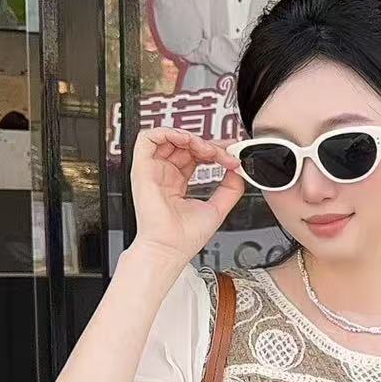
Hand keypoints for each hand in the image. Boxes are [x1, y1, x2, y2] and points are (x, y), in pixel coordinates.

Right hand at [129, 127, 244, 263]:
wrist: (170, 249)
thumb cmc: (185, 237)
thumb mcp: (217, 208)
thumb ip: (230, 189)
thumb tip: (237, 171)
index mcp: (177, 183)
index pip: (194, 155)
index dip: (214, 150)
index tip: (232, 155)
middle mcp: (164, 174)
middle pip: (184, 145)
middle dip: (208, 143)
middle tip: (225, 153)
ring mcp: (152, 170)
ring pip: (168, 137)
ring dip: (191, 137)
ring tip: (208, 150)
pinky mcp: (142, 168)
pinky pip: (147, 138)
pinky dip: (168, 133)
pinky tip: (187, 141)